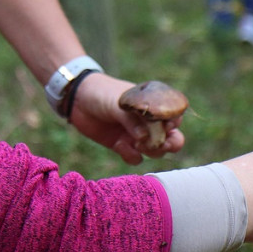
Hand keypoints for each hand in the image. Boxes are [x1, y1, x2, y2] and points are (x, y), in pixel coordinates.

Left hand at [68, 73, 184, 164]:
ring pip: (156, 151)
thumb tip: (145, 138)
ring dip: (151, 151)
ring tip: (137, 143)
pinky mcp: (123, 146)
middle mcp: (149, 121)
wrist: (77, 99)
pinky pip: (136, 158)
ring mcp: (137, 135)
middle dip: (170, 144)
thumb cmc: (102, 93)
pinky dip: (131, 155)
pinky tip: (119, 145)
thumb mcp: (118, 102)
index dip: (174, 123)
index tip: (165, 125)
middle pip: (173, 138)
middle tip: (159, 144)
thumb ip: (132, 119)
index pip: (175, 115)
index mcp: (154, 104)